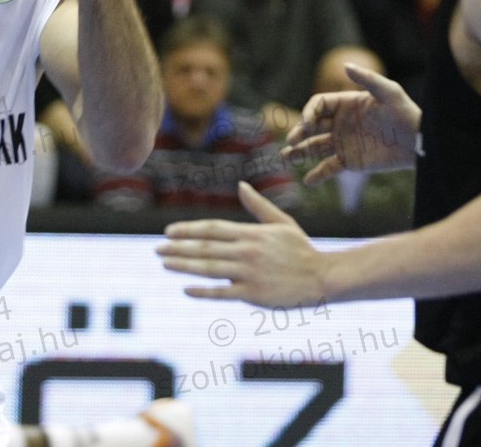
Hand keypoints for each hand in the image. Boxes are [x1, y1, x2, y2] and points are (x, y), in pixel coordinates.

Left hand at [157, 182, 324, 305]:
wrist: (324, 278)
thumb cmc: (301, 249)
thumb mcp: (281, 223)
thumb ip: (258, 206)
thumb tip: (240, 186)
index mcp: (251, 233)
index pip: (211, 229)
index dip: (187, 230)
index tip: (168, 231)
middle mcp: (246, 251)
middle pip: (204, 248)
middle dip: (177, 248)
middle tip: (157, 249)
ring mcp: (249, 273)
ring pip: (208, 268)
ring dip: (183, 265)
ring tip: (165, 263)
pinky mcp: (253, 294)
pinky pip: (222, 292)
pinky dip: (203, 291)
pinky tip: (186, 289)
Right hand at [283, 63, 419, 184]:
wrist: (419, 143)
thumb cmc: (405, 113)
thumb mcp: (389, 92)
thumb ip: (367, 78)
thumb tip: (344, 64)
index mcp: (345, 104)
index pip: (318, 106)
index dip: (309, 113)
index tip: (307, 124)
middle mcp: (340, 123)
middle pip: (311, 126)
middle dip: (298, 132)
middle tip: (291, 141)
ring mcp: (343, 143)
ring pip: (314, 147)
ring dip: (299, 152)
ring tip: (285, 158)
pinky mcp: (350, 161)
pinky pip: (329, 168)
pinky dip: (317, 175)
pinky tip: (308, 181)